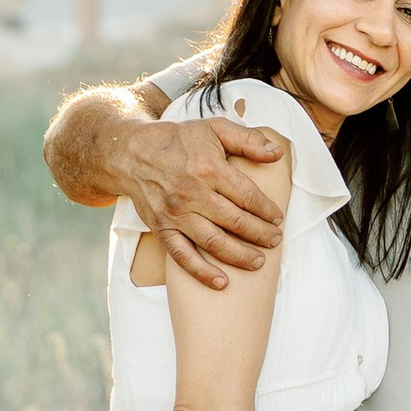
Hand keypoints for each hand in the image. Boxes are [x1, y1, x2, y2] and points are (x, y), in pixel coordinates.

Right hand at [123, 118, 290, 287]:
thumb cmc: (177, 140)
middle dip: (260, 234)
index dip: (266, 210)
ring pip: (214, 242)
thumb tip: (277, 153)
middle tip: (275, 241)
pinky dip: (202, 272)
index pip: (247, 196)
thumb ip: (248, 140)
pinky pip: (183, 256)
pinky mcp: (162, 228)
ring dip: (240, 256)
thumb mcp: (214, 128)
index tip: (277, 219)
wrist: (132, 153)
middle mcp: (192, 193)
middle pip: (235, 221)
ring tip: (258, 262)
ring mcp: (176, 214)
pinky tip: (222, 282)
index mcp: (208, 168)